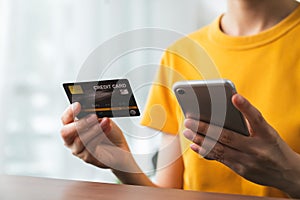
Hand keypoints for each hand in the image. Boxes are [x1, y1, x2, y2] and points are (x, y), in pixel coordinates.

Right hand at [60, 102, 131, 170]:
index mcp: (72, 128)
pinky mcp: (88, 158)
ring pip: (80, 139)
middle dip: (80, 123)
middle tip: (93, 117)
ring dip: (95, 129)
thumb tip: (93, 108)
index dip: (69, 112)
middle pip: (65, 132)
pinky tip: (107, 128)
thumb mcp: (102, 119)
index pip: (65, 119)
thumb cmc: (109, 135)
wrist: (120, 149)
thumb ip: (95, 114)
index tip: (78, 105)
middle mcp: (72, 140)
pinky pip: (91, 146)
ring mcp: (79, 150)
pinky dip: (101, 135)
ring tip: (105, 122)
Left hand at [183, 94, 299, 196]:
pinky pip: (220, 159)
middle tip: (189, 120)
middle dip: (205, 127)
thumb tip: (224, 110)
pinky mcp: (241, 170)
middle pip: (227, 136)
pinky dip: (205, 151)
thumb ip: (249, 123)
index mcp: (267, 134)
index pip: (256, 118)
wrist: (288, 174)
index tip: (234, 96)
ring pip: (219, 149)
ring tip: (187, 130)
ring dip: (200, 139)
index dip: (245, 107)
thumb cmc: (273, 146)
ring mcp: (248, 161)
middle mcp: (258, 148)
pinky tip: (195, 145)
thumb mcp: (267, 132)